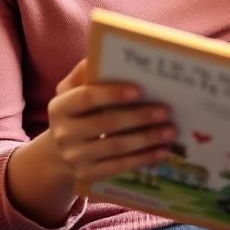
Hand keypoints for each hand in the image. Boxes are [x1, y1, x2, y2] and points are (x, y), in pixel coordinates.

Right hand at [46, 57, 175, 187]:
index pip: (86, 98)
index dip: (112, 93)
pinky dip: (142, 159)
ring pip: (115, 148)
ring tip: (170, 131)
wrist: (59, 152)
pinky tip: (162, 151)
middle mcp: (63, 134)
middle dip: (139, 117)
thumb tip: (105, 53)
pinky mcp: (86, 176)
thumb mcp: (73, 91)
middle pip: (105, 125)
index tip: (140, 90)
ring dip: (146, 139)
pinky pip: (118, 167)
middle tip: (166, 111)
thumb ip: (86, 73)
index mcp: (59, 107)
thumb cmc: (77, 112)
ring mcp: (74, 158)